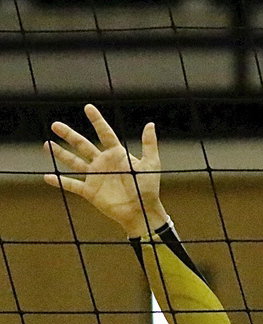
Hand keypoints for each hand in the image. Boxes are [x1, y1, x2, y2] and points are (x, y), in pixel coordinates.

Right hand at [44, 103, 167, 236]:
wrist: (143, 212)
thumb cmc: (148, 189)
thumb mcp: (151, 164)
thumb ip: (149, 144)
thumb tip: (150, 124)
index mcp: (117, 155)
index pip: (105, 134)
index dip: (97, 121)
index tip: (88, 107)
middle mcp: (103, 163)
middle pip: (83, 145)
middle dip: (69, 135)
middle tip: (55, 125)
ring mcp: (96, 177)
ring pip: (74, 162)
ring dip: (60, 154)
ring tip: (47, 144)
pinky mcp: (90, 192)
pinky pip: (72, 185)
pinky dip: (60, 182)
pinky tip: (48, 177)